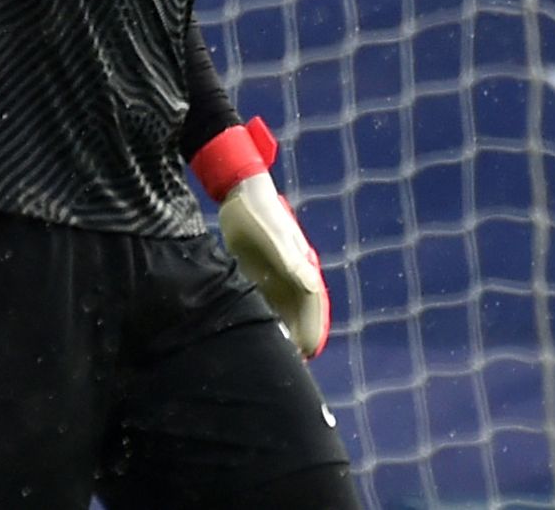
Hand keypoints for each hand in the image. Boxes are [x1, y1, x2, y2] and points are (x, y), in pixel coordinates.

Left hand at [193, 119, 330, 357]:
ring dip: (283, 328)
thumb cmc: (256, 213)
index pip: (313, 305)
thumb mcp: (273, 236)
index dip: (312, 329)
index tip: (306, 353)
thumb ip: (291, 260)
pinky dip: (267, 316)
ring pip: (285, 307)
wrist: (240, 192)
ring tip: (274, 353)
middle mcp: (294, 273)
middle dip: (298, 334)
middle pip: (302, 310)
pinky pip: (267, 300)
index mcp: (302, 266)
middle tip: (288, 361)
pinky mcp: (262, 271)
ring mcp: (279, 273)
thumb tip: (312, 286)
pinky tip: (254, 331)